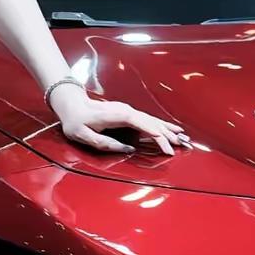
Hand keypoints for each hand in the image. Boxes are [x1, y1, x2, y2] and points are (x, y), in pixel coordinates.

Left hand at [52, 85, 190, 156]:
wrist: (72, 104)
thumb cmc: (75, 121)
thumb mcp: (82, 135)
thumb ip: (103, 142)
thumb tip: (126, 149)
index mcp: (116, 115)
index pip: (141, 123)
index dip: (155, 134)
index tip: (166, 145)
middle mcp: (125, 110)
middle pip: (150, 122)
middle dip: (166, 134)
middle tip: (181, 146)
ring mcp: (128, 110)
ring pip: (152, 120)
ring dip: (167, 130)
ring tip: (183, 138)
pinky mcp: (128, 113)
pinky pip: (148, 120)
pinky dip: (161, 125)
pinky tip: (171, 129)